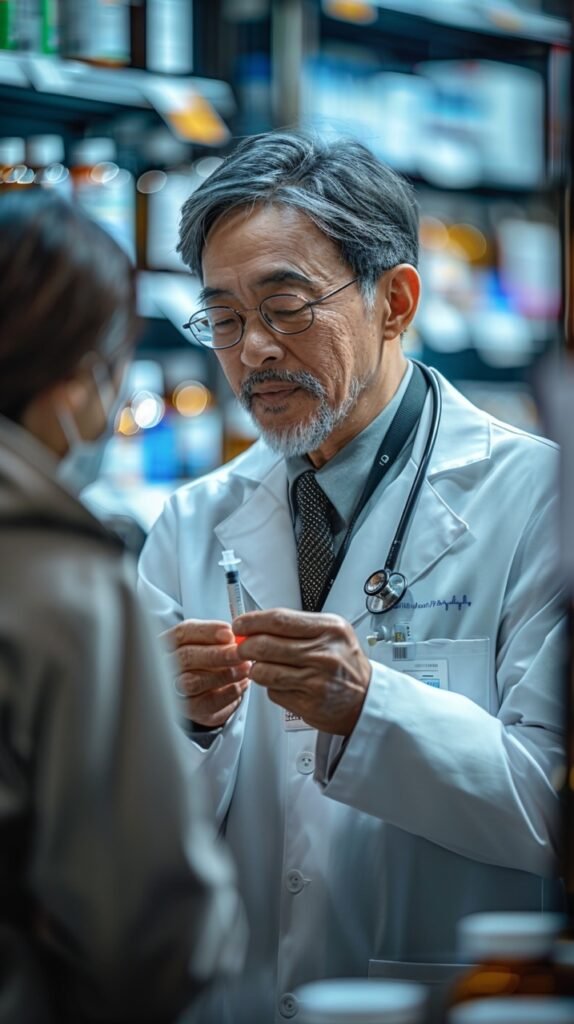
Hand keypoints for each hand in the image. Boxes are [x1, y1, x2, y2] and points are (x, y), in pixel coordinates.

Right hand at [161, 619, 250, 727]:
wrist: (209, 690)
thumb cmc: (209, 660)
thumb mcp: (212, 642)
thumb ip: (220, 636)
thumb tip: (233, 636)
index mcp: (170, 642)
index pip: (183, 633)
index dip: (206, 632)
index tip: (229, 633)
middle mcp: (166, 665)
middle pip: (186, 657)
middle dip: (216, 654)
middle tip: (239, 653)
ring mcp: (175, 689)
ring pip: (193, 682)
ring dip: (223, 674)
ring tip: (244, 668)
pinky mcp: (189, 709)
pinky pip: (207, 702)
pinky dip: (228, 692)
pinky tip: (242, 684)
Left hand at [233, 609, 371, 735]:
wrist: (366, 698)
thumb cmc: (345, 663)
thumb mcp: (331, 633)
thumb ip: (297, 626)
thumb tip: (256, 625)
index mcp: (330, 629)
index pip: (279, 620)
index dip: (252, 622)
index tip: (240, 624)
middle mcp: (324, 653)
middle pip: (266, 645)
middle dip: (245, 646)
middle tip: (242, 647)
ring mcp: (316, 680)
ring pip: (264, 671)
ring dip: (255, 669)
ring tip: (261, 667)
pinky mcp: (308, 703)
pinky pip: (273, 692)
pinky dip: (271, 687)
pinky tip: (283, 684)